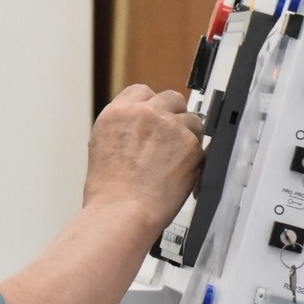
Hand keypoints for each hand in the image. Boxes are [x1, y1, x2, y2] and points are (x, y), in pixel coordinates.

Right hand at [83, 85, 203, 235]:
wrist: (122, 212)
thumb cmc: (109, 192)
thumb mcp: (102, 148)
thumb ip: (124, 130)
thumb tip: (140, 130)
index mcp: (117, 113)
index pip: (141, 91)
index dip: (150, 106)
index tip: (155, 116)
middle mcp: (143, 113)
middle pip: (171, 98)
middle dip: (173, 115)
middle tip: (171, 137)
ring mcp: (169, 126)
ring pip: (191, 120)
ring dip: (187, 136)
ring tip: (174, 160)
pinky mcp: (190, 144)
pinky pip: (201, 144)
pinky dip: (194, 158)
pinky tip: (180, 173)